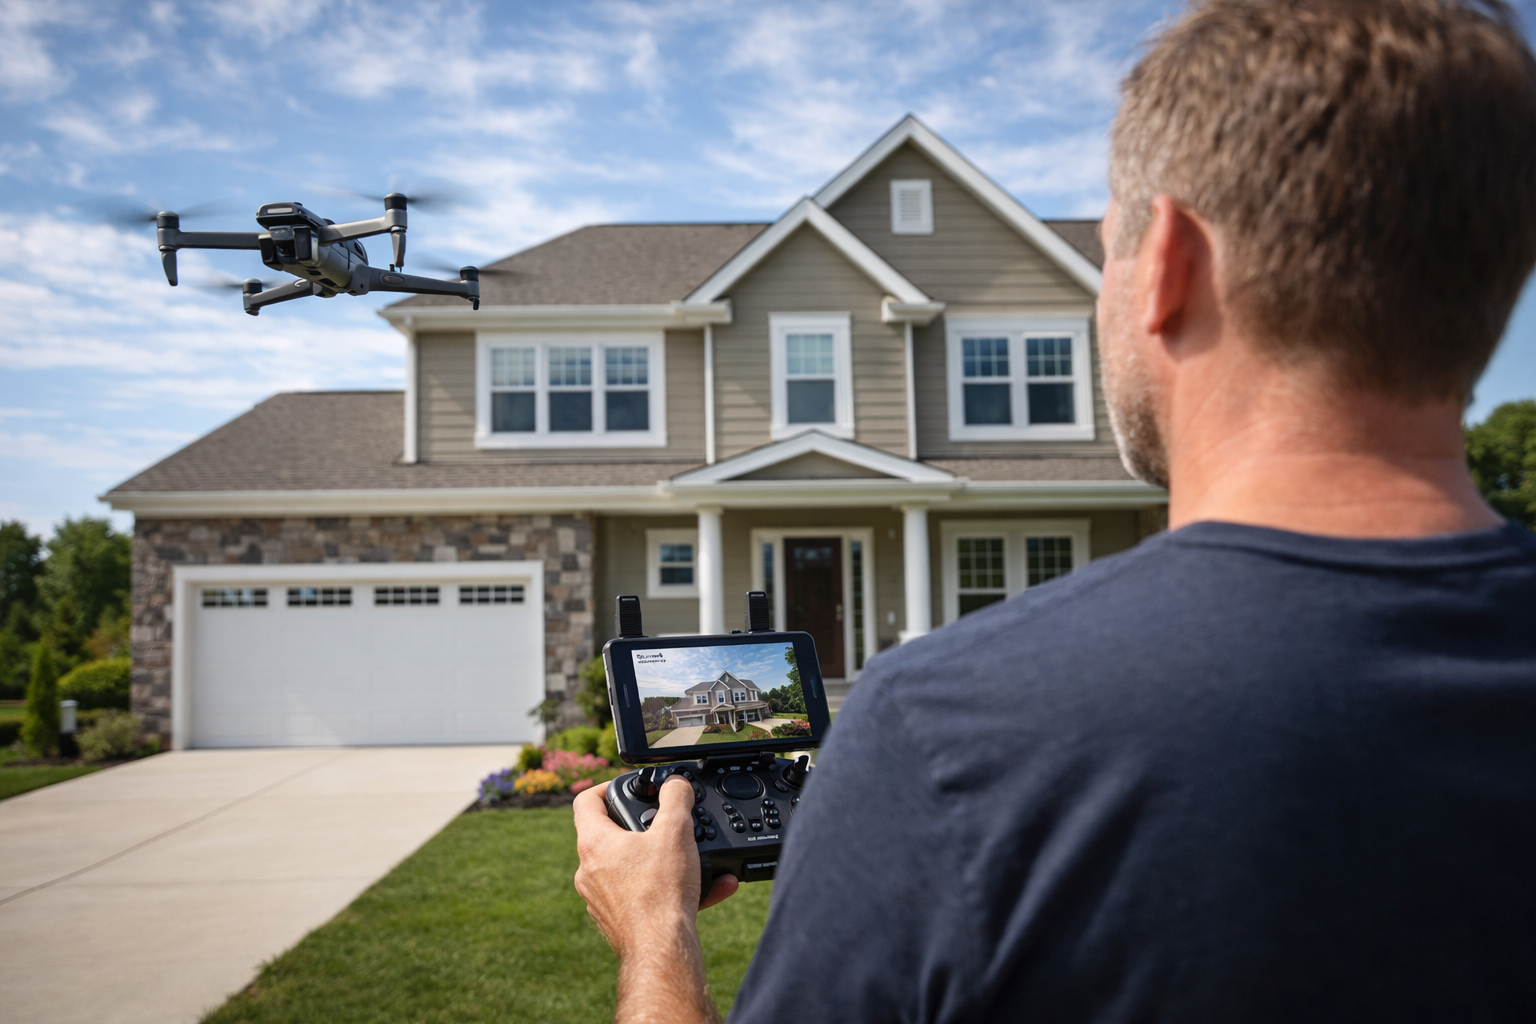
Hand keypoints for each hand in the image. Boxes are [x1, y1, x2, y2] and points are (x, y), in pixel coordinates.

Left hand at [573, 776, 738, 1023]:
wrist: (662, 950)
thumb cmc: (661, 892)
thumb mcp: (675, 830)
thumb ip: (676, 798)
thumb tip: (675, 784)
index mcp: (594, 843)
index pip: (585, 800)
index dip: (605, 786)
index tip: (629, 788)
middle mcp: (589, 871)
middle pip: (609, 835)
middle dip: (641, 827)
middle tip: (665, 824)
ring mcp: (601, 899)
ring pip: (631, 868)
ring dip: (663, 860)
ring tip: (695, 860)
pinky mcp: (617, 920)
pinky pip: (644, 895)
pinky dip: (670, 888)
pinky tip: (708, 889)